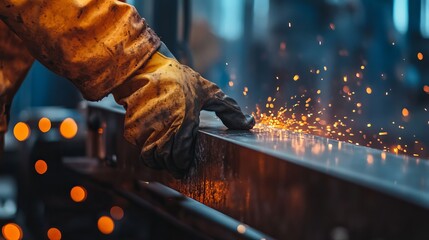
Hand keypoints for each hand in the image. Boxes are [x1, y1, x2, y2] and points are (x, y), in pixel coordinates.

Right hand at [113, 47, 253, 177]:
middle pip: (166, 161)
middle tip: (177, 165)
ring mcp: (145, 131)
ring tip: (166, 156)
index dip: (183, 164)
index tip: (185, 166)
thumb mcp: (208, 91)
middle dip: (172, 165)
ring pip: (151, 159)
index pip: (181, 157)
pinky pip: (139, 149)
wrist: (144, 68)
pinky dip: (146, 151)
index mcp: (184, 123)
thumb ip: (229, 110)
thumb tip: (250, 123)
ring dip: (159, 161)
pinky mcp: (132, 129)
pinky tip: (154, 145)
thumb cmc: (178, 79)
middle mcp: (163, 130)